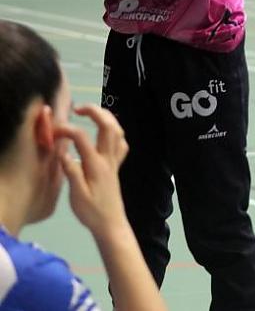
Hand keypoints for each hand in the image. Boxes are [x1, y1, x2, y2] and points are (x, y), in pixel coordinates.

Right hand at [55, 105, 129, 237]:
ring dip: (107, 119)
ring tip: (90, 115)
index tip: (53, 132)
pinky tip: (104, 134)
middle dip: (95, 112)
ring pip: (118, 133)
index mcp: (96, 165)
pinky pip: (121, 144)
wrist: (111, 224)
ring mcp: (114, 162)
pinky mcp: (116, 167)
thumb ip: (71, 172)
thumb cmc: (92, 211)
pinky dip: (114, 133)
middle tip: (78, 109)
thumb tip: (63, 153)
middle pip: (109, 127)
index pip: (82, 137)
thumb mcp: (76, 195)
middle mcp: (108, 160)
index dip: (67, 129)